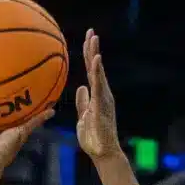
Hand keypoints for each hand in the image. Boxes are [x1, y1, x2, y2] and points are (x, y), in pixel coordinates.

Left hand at [71, 28, 120, 162]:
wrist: (103, 153)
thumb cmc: (93, 138)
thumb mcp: (84, 117)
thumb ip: (83, 102)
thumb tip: (80, 88)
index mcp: (97, 95)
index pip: (92, 71)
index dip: (89, 55)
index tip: (87, 39)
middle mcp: (102, 93)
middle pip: (96, 66)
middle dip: (93, 48)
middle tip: (91, 31)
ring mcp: (103, 97)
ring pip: (98, 72)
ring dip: (95, 54)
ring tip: (93, 37)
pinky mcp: (102, 103)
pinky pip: (99, 84)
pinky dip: (98, 71)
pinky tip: (96, 59)